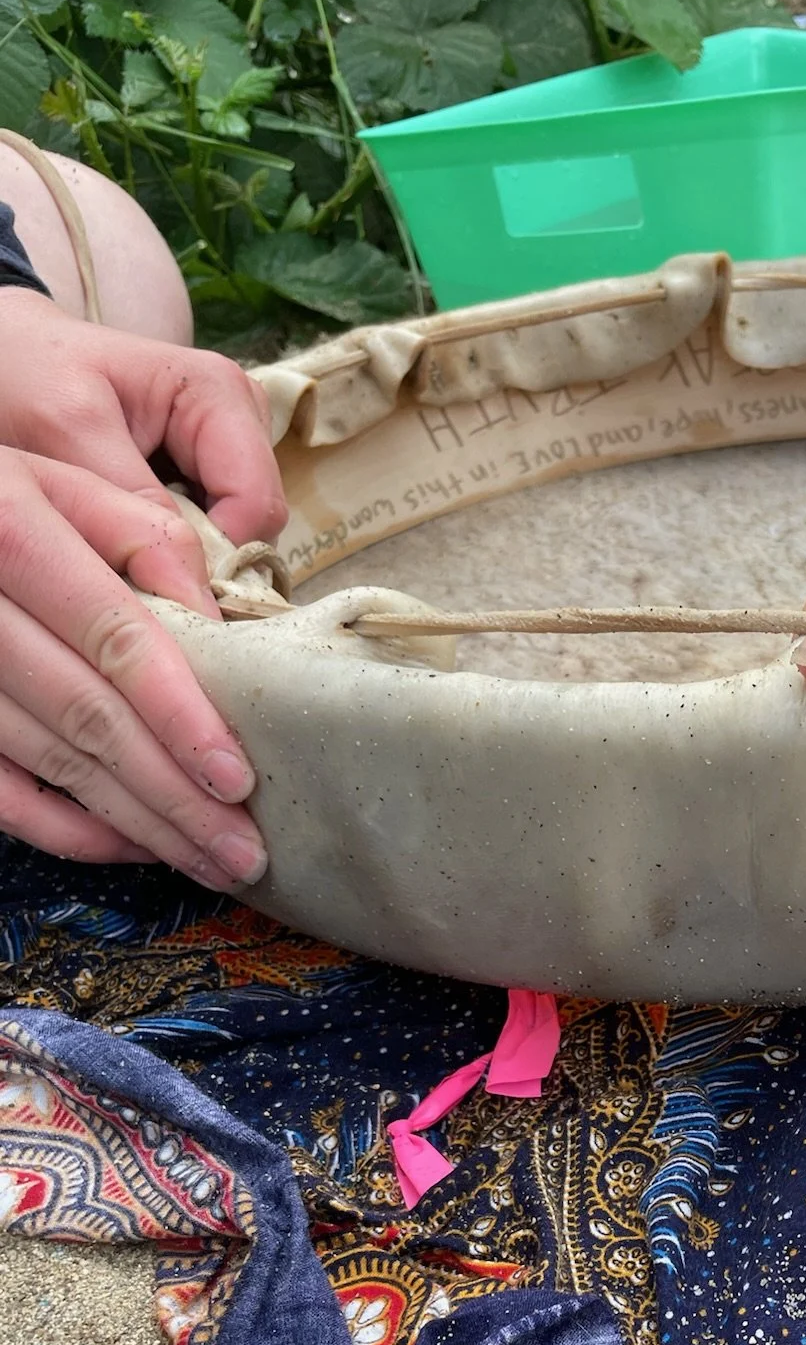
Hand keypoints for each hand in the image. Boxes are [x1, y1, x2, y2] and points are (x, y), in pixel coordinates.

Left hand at [0, 291, 284, 546]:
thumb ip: (134, 496)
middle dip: (205, 556)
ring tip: (123, 539)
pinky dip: (178, 546)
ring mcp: (230, 449)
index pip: (257, 504)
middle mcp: (241, 419)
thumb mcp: (67, 430)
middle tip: (131, 563)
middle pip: (257, 524)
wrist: (4, 360)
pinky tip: (132, 532)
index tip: (158, 581)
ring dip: (189, 553)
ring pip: (241, 534)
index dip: (219, 555)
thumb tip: (192, 573)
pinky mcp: (212, 474)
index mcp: (219, 393)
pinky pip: (217, 532)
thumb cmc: (27, 377)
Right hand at [0, 449, 266, 888]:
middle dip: (173, 795)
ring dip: (136, 823)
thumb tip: (215, 625)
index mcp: (15, 532)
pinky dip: (66, 829)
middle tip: (243, 853)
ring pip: (51, 761)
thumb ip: (146, 538)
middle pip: (88, 717)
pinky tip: (132, 848)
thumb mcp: (68, 483)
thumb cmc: (5, 499)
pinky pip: (1, 793)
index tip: (238, 779)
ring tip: (210, 861)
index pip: (114, 639)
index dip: (179, 715)